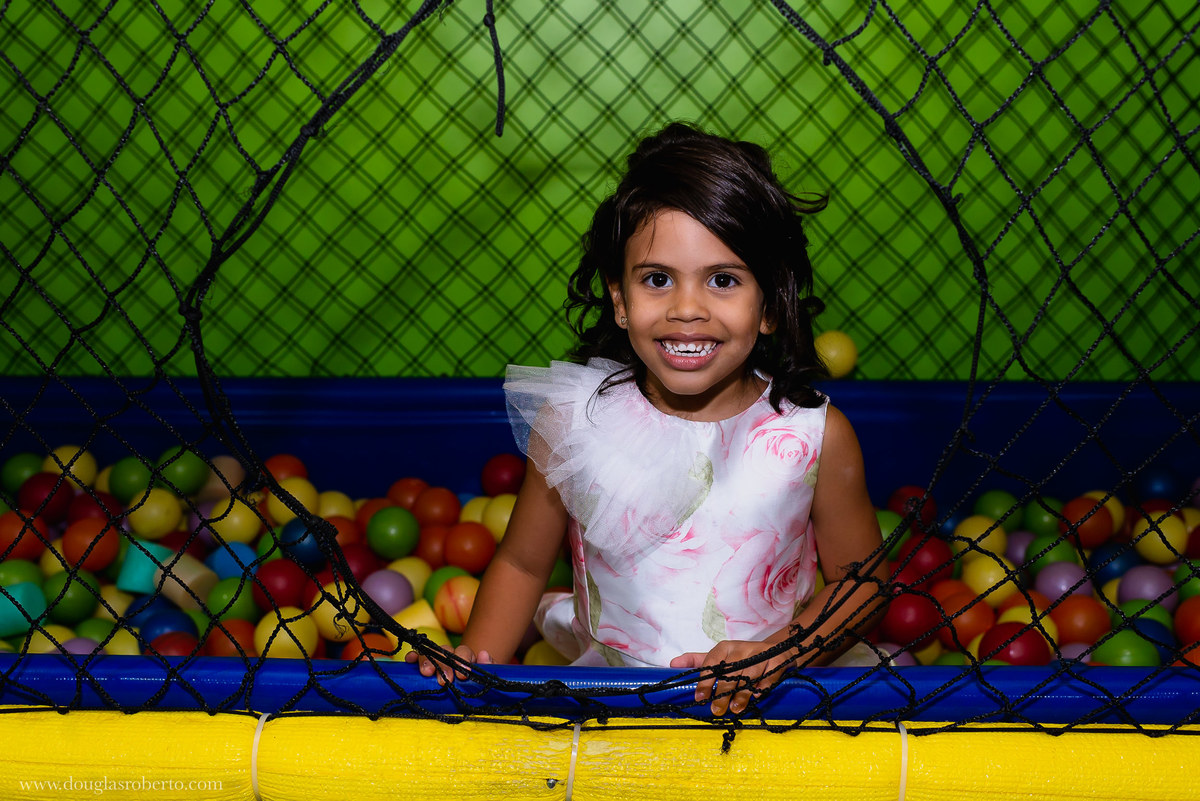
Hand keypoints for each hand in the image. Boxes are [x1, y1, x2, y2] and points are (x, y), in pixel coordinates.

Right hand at [404, 643, 491, 685]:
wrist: (471, 698)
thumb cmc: (479, 687)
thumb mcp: (488, 679)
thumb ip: (490, 668)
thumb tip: (483, 654)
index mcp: (466, 659)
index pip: (463, 653)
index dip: (462, 661)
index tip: (462, 675)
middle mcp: (450, 656)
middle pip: (445, 652)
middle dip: (444, 664)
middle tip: (444, 680)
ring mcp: (436, 660)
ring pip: (430, 652)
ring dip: (427, 659)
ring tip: (426, 672)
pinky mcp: (424, 666)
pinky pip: (417, 656)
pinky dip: (413, 656)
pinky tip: (409, 660)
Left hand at [670, 640, 793, 715]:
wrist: (776, 649)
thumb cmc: (741, 658)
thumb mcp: (719, 657)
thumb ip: (696, 662)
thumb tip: (672, 664)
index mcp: (725, 648)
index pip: (712, 664)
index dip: (705, 681)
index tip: (700, 697)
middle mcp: (742, 649)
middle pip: (729, 672)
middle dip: (722, 693)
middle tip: (716, 710)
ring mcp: (760, 655)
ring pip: (748, 676)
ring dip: (741, 694)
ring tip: (734, 709)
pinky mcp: (777, 661)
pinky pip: (768, 677)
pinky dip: (762, 687)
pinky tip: (756, 697)